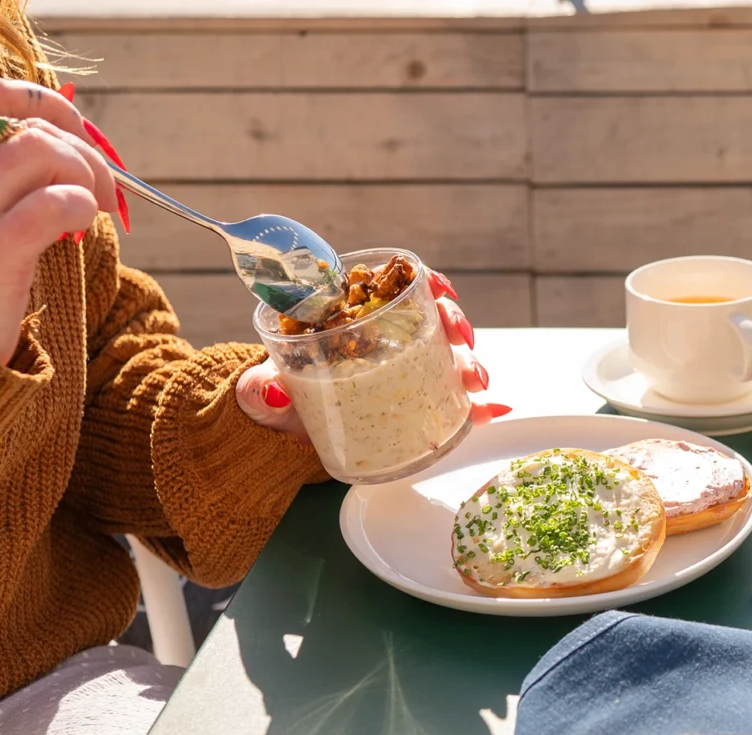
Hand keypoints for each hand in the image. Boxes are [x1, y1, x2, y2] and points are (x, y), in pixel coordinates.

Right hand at [0, 77, 118, 364]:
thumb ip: (10, 168)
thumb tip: (74, 135)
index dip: (48, 104)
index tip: (80, 134)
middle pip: (27, 124)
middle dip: (85, 150)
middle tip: (106, 190)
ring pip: (36, 151)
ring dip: (85, 173)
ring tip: (96, 207)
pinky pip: (46, 207)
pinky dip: (80, 204)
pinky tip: (84, 222)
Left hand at [238, 286, 510, 438]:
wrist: (286, 434)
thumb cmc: (276, 398)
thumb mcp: (263, 389)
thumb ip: (259, 390)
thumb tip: (267, 391)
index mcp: (354, 321)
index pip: (395, 290)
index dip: (424, 282)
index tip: (438, 288)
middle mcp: (387, 342)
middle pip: (432, 321)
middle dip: (455, 325)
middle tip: (461, 339)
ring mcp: (405, 374)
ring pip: (448, 359)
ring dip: (470, 364)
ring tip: (476, 381)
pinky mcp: (419, 407)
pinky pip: (452, 402)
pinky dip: (477, 406)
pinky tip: (492, 410)